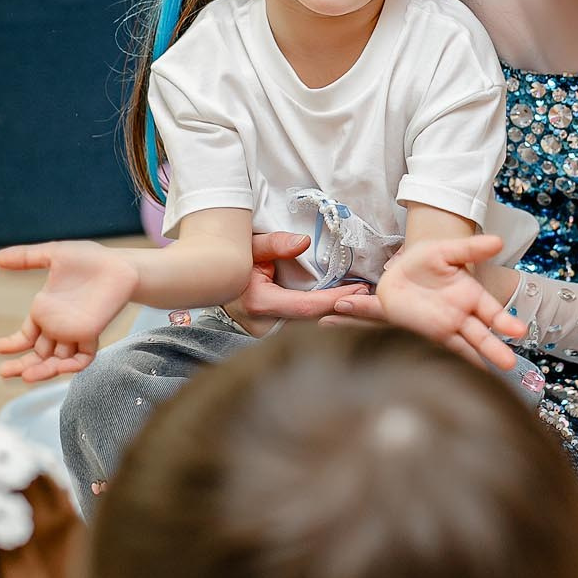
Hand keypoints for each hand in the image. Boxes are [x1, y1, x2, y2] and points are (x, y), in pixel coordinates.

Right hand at [0, 241, 139, 382]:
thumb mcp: (54, 255)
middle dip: (20, 365)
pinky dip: (70, 366)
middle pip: (37, 355)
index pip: (25, 337)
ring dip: (41, 370)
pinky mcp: (92, 334)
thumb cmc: (90, 259)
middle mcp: (58, 327)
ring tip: (26, 375)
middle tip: (3, 372)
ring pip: (56, 360)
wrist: (119, 264)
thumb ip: (27, 258)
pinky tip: (58, 366)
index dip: (10, 345)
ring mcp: (74, 333)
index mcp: (45, 312)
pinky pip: (82, 358)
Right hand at [223, 231, 372, 332]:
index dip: (336, 298)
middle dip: (342, 311)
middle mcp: (263, 325)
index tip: (359, 289)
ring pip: (308, 330)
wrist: (208, 282)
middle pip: (313, 324)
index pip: (307, 306)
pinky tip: (341, 309)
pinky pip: (300, 329)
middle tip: (369, 296)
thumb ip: (276, 243)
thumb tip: (304, 241)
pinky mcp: (269, 336)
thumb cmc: (231, 262)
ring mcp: (265, 335)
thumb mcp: (251, 246)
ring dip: (334, 317)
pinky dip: (322, 319)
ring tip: (361, 302)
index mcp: (259, 302)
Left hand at [375, 234, 517, 370]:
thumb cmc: (420, 263)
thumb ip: (470, 249)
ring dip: (478, 360)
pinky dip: (455, 363)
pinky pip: (444, 351)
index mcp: (470, 294)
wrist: (393, 276)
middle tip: (509, 363)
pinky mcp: (428, 337)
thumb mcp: (444, 251)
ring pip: (466, 347)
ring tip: (494, 376)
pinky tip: (465, 375)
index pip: (492, 311)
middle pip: (482, 335)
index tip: (518, 331)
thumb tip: (498, 241)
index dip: (505, 322)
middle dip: (495, 349)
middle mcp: (461, 315)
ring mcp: (445, 328)